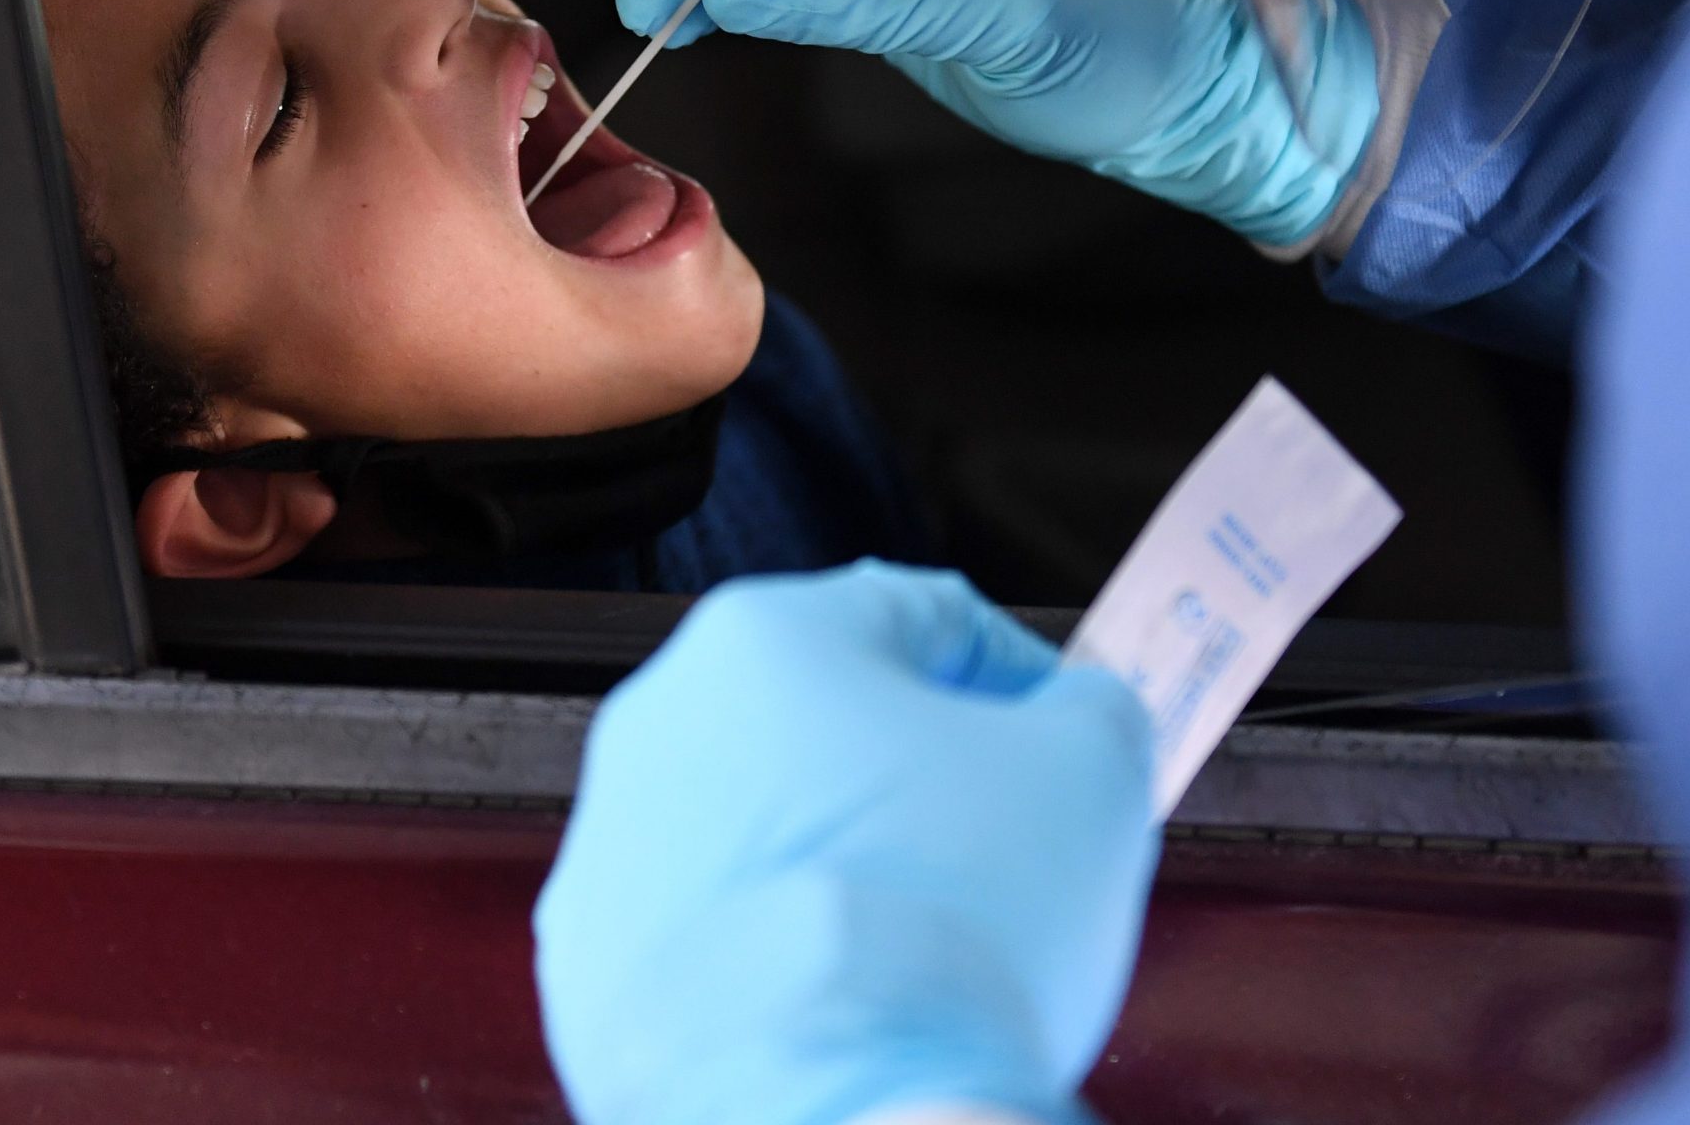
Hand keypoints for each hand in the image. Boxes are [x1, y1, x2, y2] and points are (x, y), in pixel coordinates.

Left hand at [534, 562, 1158, 1124]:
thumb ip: (1095, 707)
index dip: (1023, 678)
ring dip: (854, 858)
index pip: (929, 615)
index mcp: (767, 636)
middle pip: (837, 720)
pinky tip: (851, 992)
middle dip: (931, 776)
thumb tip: (1081, 712)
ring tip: (932, 940)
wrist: (833, 1105)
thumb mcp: (1091, 773)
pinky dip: (781, 945)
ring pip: (771, 821)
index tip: (1067, 738)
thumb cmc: (946, 930)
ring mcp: (613, 842)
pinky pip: (717, 924)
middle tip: (1012, 847)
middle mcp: (662, 719)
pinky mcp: (595, 957)